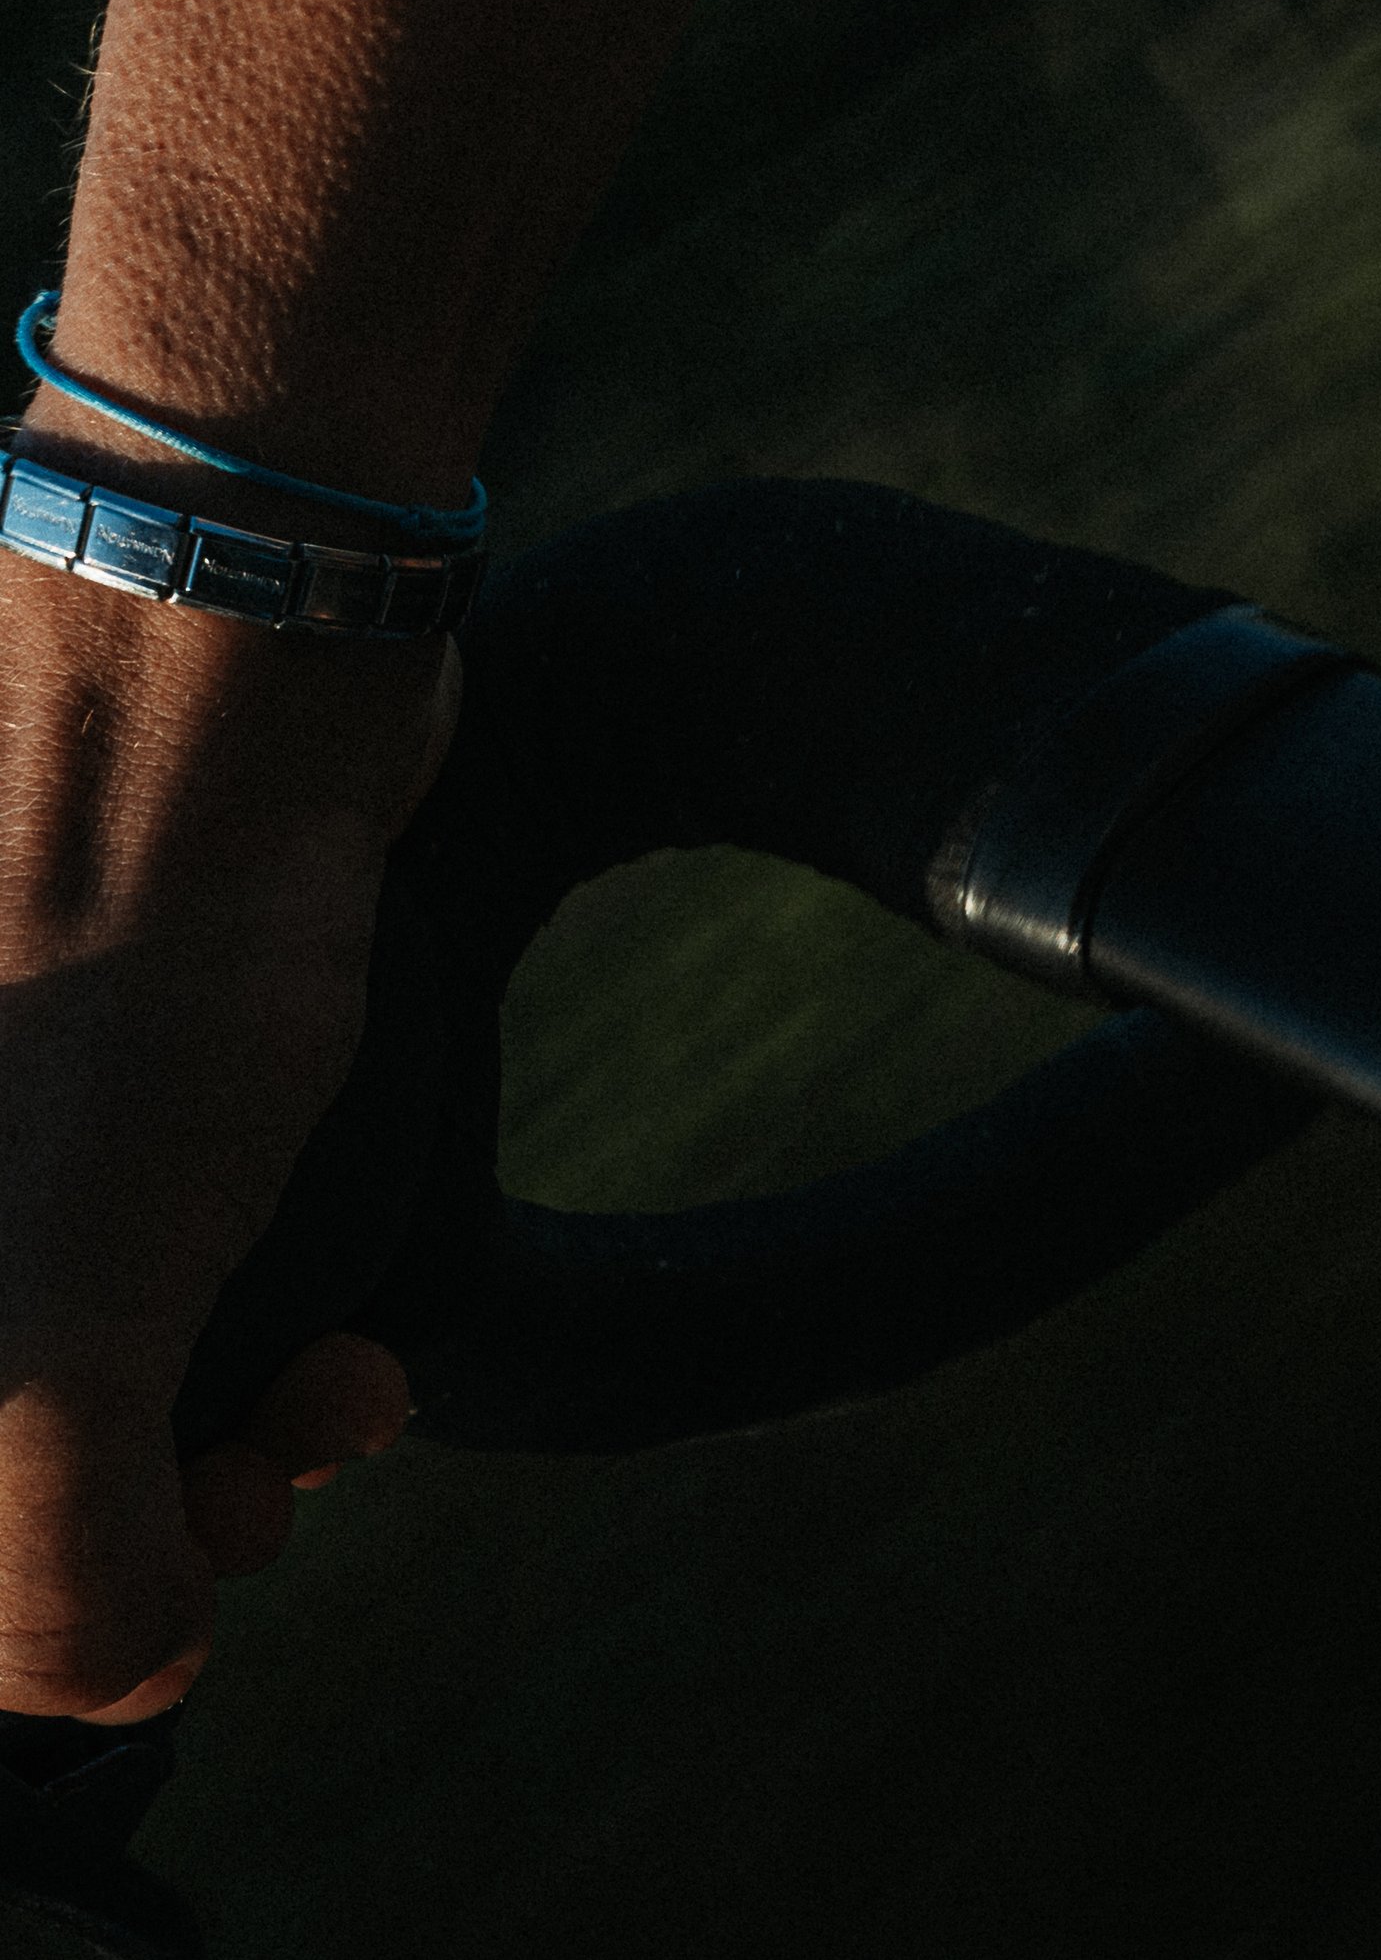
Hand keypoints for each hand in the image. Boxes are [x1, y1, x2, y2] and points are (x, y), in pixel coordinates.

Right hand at [0, 556, 454, 1719]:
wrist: (236, 677)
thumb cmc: (134, 975)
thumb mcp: (62, 1315)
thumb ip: (53, 1558)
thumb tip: (128, 1687)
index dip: (19, 1616)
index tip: (147, 1609)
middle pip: (7, 1465)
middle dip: (140, 1534)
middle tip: (260, 1505)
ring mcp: (14, 1130)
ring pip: (100, 1374)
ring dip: (224, 1451)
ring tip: (339, 1410)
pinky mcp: (124, 1083)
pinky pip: (170, 1276)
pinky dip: (264, 1342)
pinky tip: (360, 1351)